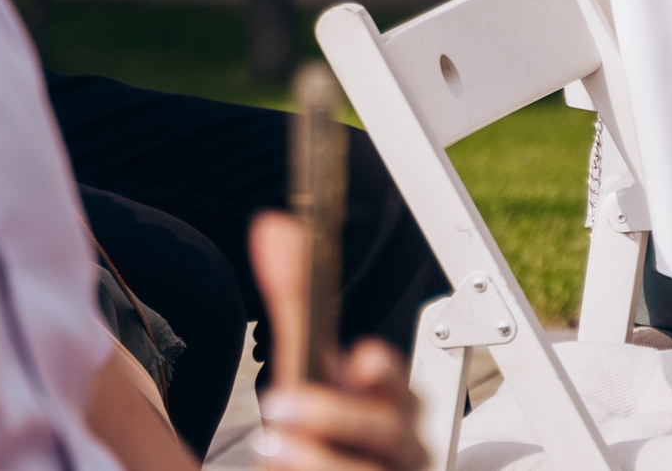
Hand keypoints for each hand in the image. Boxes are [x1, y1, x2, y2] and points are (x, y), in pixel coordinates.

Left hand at [250, 213, 426, 470]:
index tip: (360, 358)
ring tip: (274, 442)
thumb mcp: (308, 364)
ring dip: (321, 459)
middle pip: (390, 432)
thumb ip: (296, 300)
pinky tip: (280, 466)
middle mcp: (399, 447)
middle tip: (283, 401)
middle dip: (339, 416)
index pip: (399, 386)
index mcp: (393, 405)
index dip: (385, 373)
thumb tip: (272, 224)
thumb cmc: (325, 425)